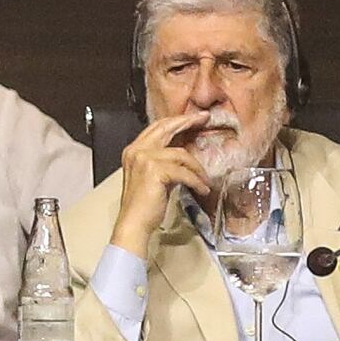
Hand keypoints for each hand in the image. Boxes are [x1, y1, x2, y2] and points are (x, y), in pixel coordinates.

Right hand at [113, 111, 230, 254]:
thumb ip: (165, 162)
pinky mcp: (155, 171)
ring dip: (198, 168)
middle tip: (204, 119)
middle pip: (165, 128)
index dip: (176, 121)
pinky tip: (202, 189)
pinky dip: (196, 181)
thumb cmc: (144, 204)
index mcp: (134, 150)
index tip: (194, 118)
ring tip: (205, 181)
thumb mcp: (154, 177)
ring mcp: (144, 159)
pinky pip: (184, 172)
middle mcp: (136, 150)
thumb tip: (186, 157)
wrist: (134, 222)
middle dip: (187, 122)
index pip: (157, 127)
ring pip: (181, 154)